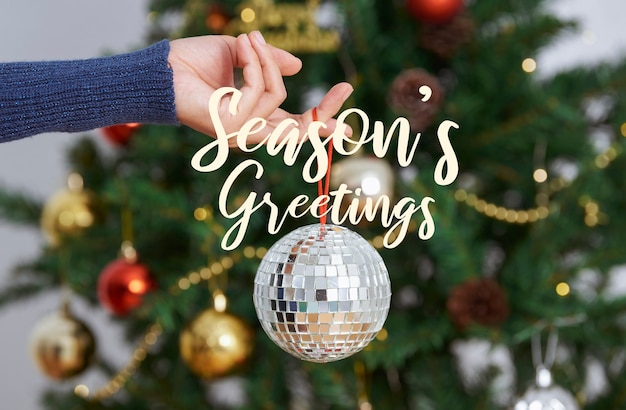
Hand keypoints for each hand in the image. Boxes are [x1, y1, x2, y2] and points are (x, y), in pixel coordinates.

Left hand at [168, 31, 353, 144]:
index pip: (295, 123)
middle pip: (298, 131)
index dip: (321, 112)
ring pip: (277, 98)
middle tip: (346, 89)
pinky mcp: (230, 127)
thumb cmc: (194, 64)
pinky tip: (241, 47)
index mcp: (254, 119)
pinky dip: (254, 64)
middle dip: (324, 112)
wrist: (160, 70)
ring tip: (248, 40)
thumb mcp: (241, 57)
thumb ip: (270, 63)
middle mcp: (249, 132)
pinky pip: (258, 90)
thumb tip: (299, 66)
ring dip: (266, 62)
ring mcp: (239, 133)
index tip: (346, 91)